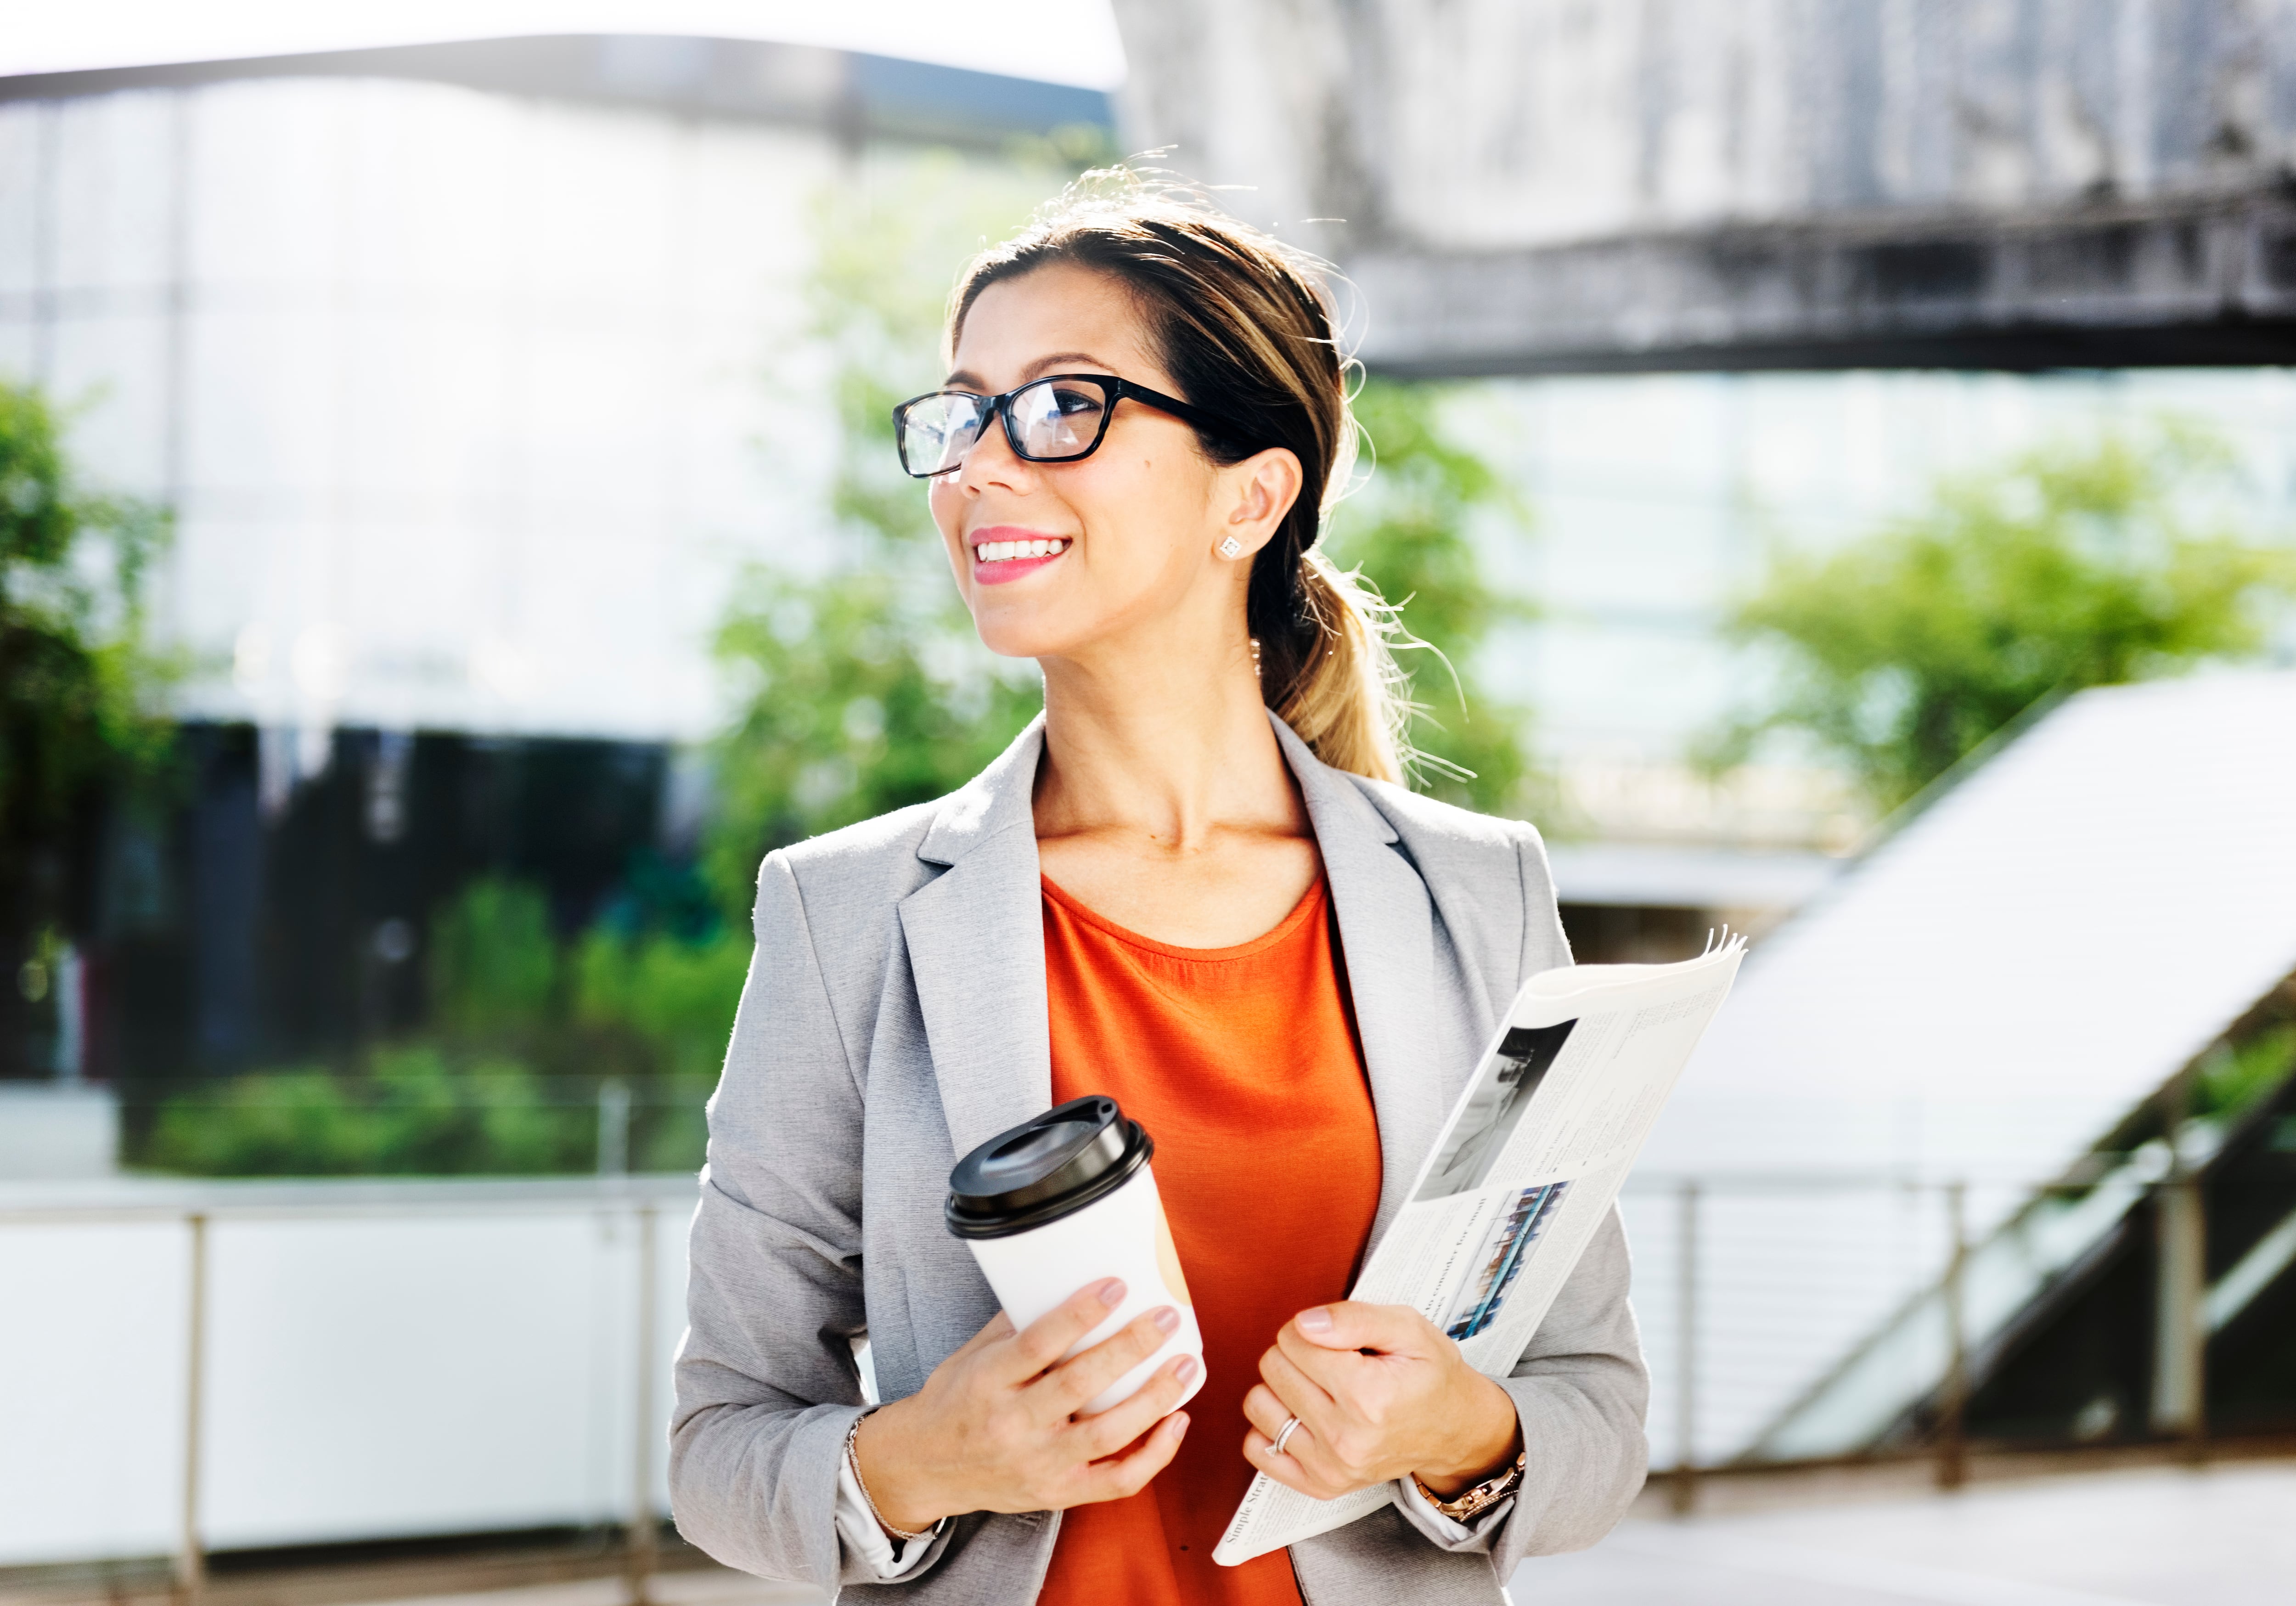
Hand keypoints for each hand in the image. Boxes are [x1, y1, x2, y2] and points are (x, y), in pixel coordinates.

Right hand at [852, 1278, 1194, 1531]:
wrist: (926, 1467)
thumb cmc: (956, 1401)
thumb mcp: (974, 1354)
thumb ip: (1019, 1324)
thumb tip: (1071, 1280)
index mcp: (988, 1381)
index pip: (1038, 1343)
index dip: (1080, 1313)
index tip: (1116, 1285)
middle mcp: (1012, 1425)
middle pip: (1080, 1384)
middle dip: (1131, 1347)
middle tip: (1165, 1318)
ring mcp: (1038, 1464)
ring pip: (1107, 1433)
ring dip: (1154, 1398)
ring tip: (1185, 1366)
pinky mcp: (1058, 1494)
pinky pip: (1116, 1481)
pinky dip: (1154, 1455)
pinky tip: (1177, 1422)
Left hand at [1241, 1301, 1519, 1500]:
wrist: (1453, 1430)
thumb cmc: (1430, 1377)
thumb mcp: (1409, 1329)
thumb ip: (1353, 1317)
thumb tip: (1304, 1324)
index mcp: (1368, 1395)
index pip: (1294, 1339)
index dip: (1312, 1329)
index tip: (1338, 1340)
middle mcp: (1346, 1437)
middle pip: (1274, 1368)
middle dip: (1297, 1353)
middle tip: (1332, 1362)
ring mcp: (1331, 1466)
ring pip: (1259, 1404)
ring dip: (1281, 1388)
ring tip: (1317, 1387)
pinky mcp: (1320, 1484)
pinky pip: (1259, 1449)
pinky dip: (1272, 1427)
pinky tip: (1301, 1415)